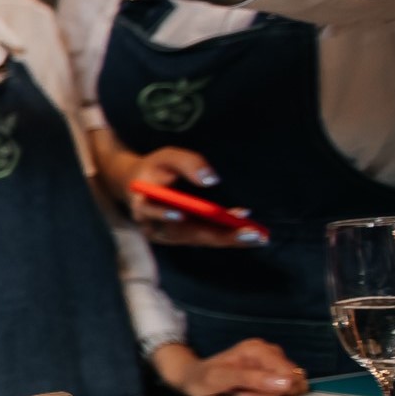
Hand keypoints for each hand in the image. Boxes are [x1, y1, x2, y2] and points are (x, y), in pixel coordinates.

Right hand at [117, 146, 260, 246]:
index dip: (169, 214)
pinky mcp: (176, 238)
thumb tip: (211, 180)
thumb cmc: (155, 168)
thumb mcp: (168, 156)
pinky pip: (202, 238)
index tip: (188, 215)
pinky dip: (224, 235)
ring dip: (228, 238)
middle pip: (187, 233)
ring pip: (198, 239)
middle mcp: (152, 225)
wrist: (138, 185)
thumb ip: (188, 163)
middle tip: (252, 233)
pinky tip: (244, 230)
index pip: (156, 210)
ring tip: (257, 236)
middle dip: (221, 235)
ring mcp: (165, 235)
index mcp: (143, 202)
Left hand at [154, 337, 306, 395]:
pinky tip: (250, 392)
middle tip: (245, 393)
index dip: (274, 389)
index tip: (248, 393)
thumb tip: (287, 382)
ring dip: (269, 394)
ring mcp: (271, 360)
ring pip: (290, 384)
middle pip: (292, 378)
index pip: (288, 373)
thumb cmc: (203, 378)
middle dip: (271, 392)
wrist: (193, 377)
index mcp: (258, 349)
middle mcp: (268, 350)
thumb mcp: (222, 379)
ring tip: (245, 392)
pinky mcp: (271, 370)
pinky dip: (269, 394)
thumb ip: (254, 379)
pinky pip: (284, 386)